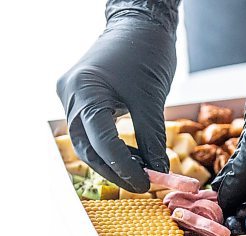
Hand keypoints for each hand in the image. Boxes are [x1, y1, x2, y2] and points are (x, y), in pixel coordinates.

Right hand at [57, 1, 178, 191]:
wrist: (140, 24)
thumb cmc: (146, 53)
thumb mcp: (151, 99)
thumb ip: (152, 137)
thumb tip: (158, 170)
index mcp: (84, 91)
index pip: (101, 141)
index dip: (124, 167)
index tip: (145, 183)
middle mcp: (71, 95)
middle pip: (88, 147)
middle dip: (115, 169)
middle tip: (142, 184)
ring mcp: (74, 95)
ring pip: (89, 141)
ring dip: (114, 159)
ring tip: (141, 170)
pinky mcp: (83, 96)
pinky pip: (93, 129)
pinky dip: (112, 144)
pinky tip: (132, 154)